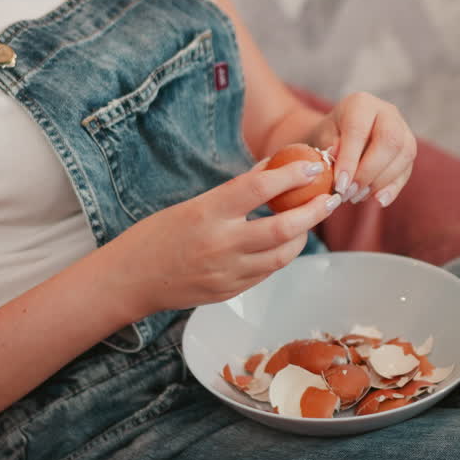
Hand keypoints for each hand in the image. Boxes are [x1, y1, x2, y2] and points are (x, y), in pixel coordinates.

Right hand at [121, 158, 342, 311]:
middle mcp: (220, 245)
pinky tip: (284, 243)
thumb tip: (273, 167)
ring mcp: (226, 274)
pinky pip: (266, 272)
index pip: (259, 188)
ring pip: (282, 256)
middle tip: (330, 198)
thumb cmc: (156, 235)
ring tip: (309, 221)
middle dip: (313, 212)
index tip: (313, 166)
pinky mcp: (229, 293)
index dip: (291, 175)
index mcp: (206, 213)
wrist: (129, 280)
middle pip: (282, 228)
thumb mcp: (192, 204)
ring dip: (302, 237)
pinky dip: (280, 255)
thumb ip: (235, 191)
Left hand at [308, 92, 416, 207]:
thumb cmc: (329, 135)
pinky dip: (393, 188)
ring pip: (403, 155)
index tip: (339, 185)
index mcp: (361, 103)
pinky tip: (378, 200)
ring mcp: (403, 129)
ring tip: (356, 197)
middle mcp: (387, 112)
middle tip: (349, 193)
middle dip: (369, 172)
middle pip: (390, 141)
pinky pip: (407, 169)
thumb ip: (328, 147)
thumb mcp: (321, 137)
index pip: (359, 130)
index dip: (350, 160)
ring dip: (380, 182)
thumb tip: (336, 159)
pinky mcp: (409, 148)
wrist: (341, 134)